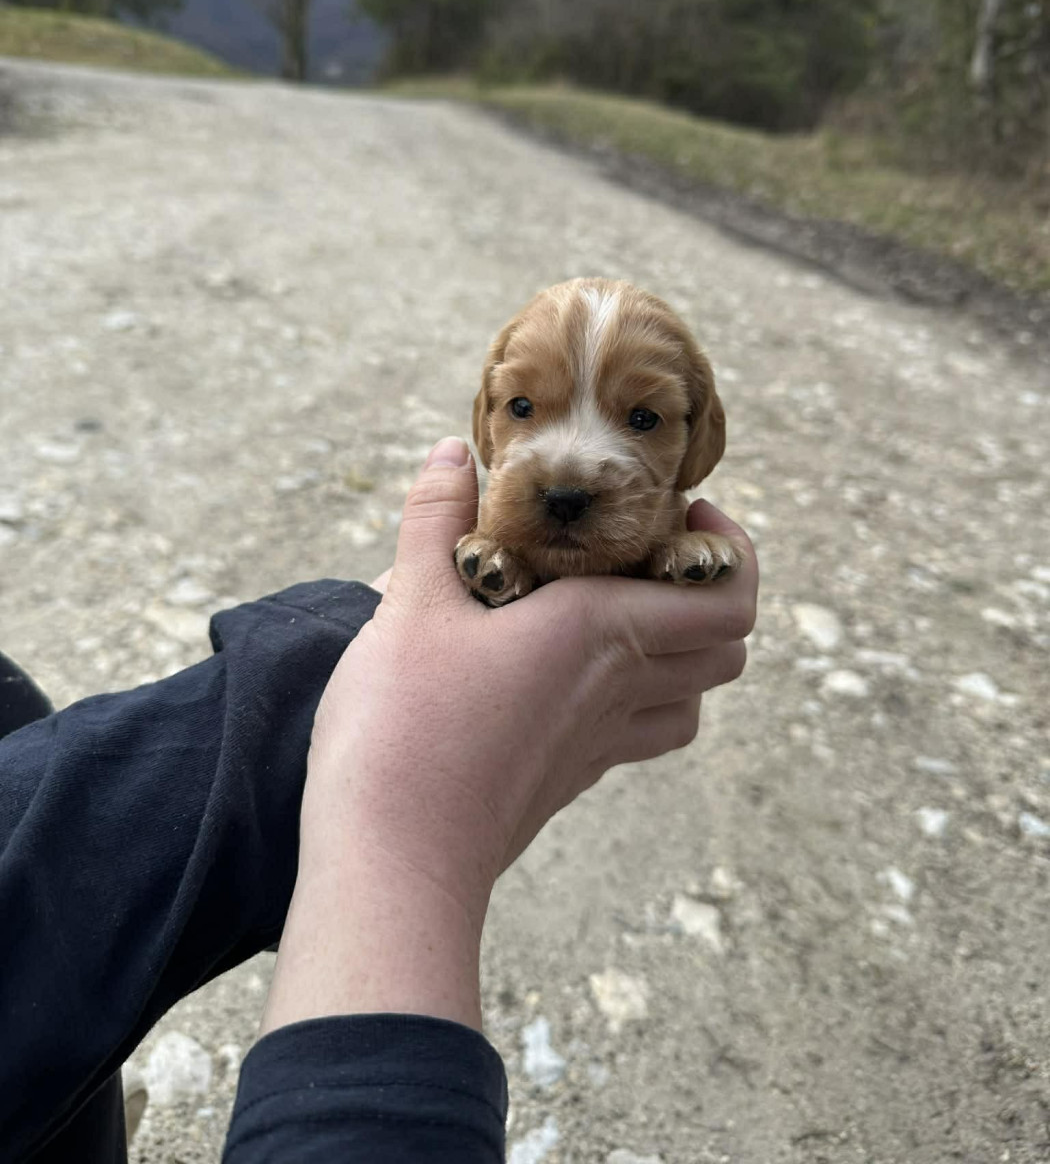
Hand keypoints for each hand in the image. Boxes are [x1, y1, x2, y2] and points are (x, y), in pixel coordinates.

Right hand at [261, 437, 756, 1034]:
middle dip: (709, 592)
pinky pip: (638, 732)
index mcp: (601, 632)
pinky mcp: (568, 779)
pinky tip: (569, 670)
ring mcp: (599, 744)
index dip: (734, 553)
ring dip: (679, 650)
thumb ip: (435, 519)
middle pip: (725, 647)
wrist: (392, 861)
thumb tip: (452, 454)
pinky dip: (636, 695)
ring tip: (618, 607)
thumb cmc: (404, 726)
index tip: (687, 517)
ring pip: (690, 698)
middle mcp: (619, 688)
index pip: (729, 598)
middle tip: (648, 553)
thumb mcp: (412, 603)